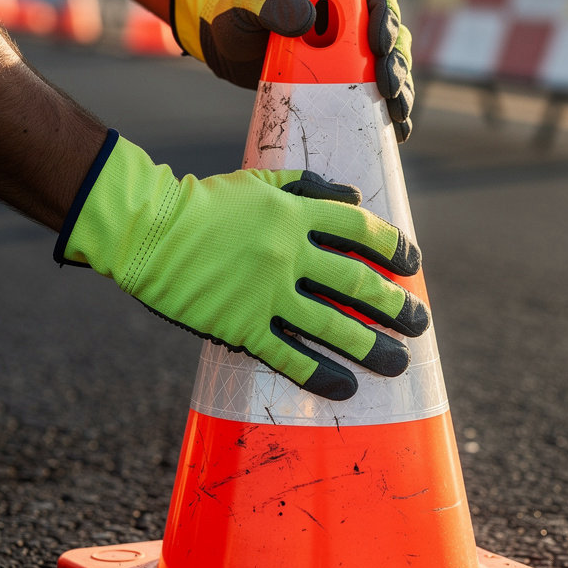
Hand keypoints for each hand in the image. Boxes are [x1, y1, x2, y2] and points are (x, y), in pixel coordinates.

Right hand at [55, 132, 429, 399]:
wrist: (146, 231)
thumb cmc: (204, 203)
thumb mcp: (260, 180)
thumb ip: (310, 187)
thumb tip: (356, 197)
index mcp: (294, 213)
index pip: (358, 228)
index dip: (392, 247)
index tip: (413, 265)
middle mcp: (288, 253)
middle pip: (355, 282)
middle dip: (394, 305)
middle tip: (420, 323)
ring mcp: (265, 292)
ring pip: (331, 324)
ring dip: (371, 346)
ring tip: (399, 364)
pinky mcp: (241, 326)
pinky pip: (288, 355)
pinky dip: (319, 373)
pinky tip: (345, 387)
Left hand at [171, 0, 413, 140]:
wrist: (220, 43)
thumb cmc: (230, 12)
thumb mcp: (246, 2)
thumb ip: (270, 3)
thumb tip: (309, 19)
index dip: (388, 20)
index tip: (380, 48)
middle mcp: (348, 21)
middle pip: (391, 39)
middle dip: (398, 66)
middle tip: (390, 91)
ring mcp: (345, 53)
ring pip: (388, 69)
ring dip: (400, 92)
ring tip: (399, 116)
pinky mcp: (338, 82)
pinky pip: (371, 96)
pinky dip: (385, 113)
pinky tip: (396, 132)